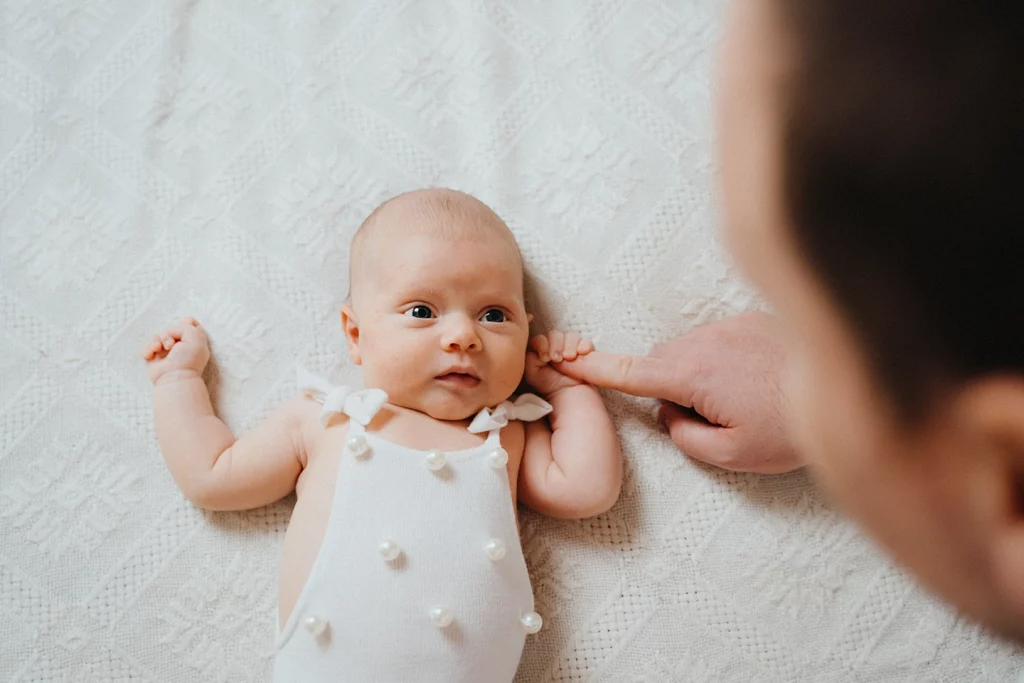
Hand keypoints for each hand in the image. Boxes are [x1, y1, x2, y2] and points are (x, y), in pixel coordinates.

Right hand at [141, 317, 210, 384]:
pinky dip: (148, 349)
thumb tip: (170, 331)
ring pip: (157, 336)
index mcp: (194, 341)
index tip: (183, 323)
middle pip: (170, 329)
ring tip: (159, 348)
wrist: (175, 378)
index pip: (190, 325)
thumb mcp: (195, 337)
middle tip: (171, 344)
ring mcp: (167, 352)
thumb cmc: (188, 359)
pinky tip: (152, 355)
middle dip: (168, 333)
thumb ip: (186, 326)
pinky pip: (148, 347)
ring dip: (158, 340)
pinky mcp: (155, 358)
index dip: (185, 322)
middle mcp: (181, 346)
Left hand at [524, 330, 595, 395]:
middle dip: (556, 345)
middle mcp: (556, 344)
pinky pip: (586, 342)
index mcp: (542, 348)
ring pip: (571, 335)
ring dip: (569, 345)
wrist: (566, 394)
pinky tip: (582, 352)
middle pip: (555, 334)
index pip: (540, 338)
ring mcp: (570, 347)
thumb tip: (535, 351)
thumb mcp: (532, 373)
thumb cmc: (547, 384)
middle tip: (557, 359)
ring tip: (569, 358)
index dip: (542, 344)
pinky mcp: (583, 351)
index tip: (545, 358)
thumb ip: (529, 360)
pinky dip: (584, 345)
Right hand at [553, 312, 801, 473]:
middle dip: (670, 387)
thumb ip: (685, 438)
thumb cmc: (792, 427)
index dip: (594, 369)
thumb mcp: (733, 455)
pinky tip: (759, 380)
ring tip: (746, 399)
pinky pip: (719, 339)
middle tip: (711, 419)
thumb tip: (672, 415)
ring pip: (691, 351)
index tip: (564, 360)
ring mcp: (729, 325)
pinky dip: (725, 360)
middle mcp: (705, 341)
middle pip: (662, 362)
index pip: (631, 373)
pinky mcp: (751, 318)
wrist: (852, 383)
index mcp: (694, 375)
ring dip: (701, 374)